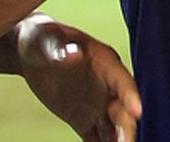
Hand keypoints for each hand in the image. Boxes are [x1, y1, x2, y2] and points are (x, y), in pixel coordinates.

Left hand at [15, 15, 141, 141]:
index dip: (131, 95)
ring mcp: (97, 105)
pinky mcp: (83, 120)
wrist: (31, 52)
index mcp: (104, 62)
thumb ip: (60, 49)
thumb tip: (74, 54)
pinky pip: (96, 138)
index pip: (122, 80)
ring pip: (113, 128)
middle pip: (122, 110)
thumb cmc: (40, 38)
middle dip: (126, 127)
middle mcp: (107, 86)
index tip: (137, 111)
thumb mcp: (46, 40)